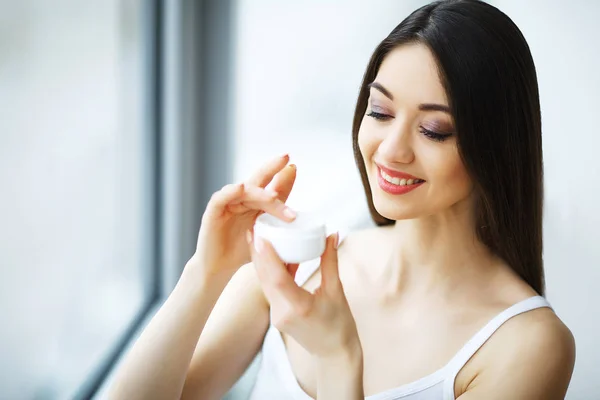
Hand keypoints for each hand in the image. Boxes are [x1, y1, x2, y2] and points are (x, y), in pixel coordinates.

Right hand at [191, 154, 296, 278]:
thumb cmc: (242, 250)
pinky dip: (231, 191)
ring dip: (260, 192)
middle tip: (286, 159)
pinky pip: (221, 197)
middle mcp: (240, 198)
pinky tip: (242, 187)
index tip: (294, 164)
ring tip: (274, 197)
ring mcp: (226, 204)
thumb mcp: (265, 232)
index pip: (269, 183)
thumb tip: (298, 207)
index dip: (280, 172)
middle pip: (257, 179)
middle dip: (271, 167)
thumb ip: (277, 214)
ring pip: (245, 191)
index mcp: (254, 202)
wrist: (219, 268)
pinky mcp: (213, 213)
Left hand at [247, 230, 361, 359]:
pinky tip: (272, 256)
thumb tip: (331, 235)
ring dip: (261, 261)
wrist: (334, 354)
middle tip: (253, 229)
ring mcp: (277, 316)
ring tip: (257, 237)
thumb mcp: (336, 291)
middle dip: (257, 253)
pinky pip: (271, 290)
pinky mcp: (276, 316)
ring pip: (265, 283)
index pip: (278, 279)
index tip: (261, 237)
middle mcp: (283, 312)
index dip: (268, 257)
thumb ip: (330, 262)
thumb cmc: (339, 324)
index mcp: (300, 307)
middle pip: (265, 278)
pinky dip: (271, 272)